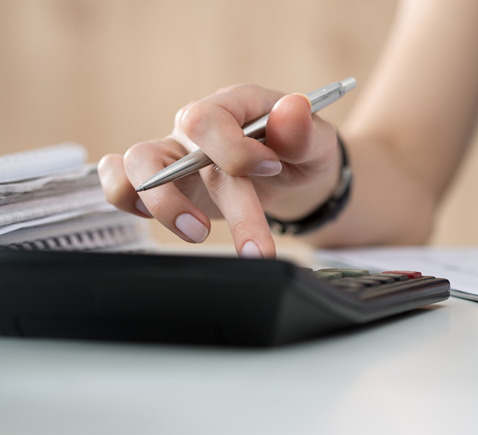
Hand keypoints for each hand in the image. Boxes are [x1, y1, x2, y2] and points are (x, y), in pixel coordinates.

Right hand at [98, 84, 339, 257]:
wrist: (294, 177)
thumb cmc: (301, 153)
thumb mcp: (316, 144)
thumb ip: (302, 132)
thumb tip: (292, 109)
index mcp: (232, 106)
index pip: (207, 119)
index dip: (233, 150)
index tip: (271, 168)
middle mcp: (196, 128)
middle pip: (173, 153)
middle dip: (210, 203)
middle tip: (253, 245)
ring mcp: (175, 154)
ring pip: (137, 166)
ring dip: (164, 206)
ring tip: (200, 233)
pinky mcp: (164, 183)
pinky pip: (121, 179)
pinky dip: (124, 197)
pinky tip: (157, 220)